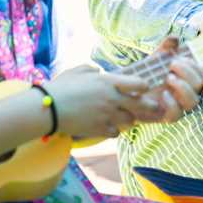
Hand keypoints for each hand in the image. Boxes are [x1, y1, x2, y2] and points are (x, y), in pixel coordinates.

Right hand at [45, 65, 161, 138]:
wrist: (48, 108)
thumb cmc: (62, 86)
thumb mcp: (78, 71)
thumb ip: (92, 70)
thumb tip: (99, 71)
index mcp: (109, 82)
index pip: (139, 84)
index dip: (143, 86)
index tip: (143, 88)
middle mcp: (112, 99)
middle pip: (141, 104)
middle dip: (150, 106)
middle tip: (154, 107)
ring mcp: (107, 115)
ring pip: (131, 120)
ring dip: (129, 118)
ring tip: (123, 115)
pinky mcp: (100, 129)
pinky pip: (116, 132)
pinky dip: (114, 129)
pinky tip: (108, 125)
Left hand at [148, 37, 202, 120]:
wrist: (128, 93)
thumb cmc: (145, 76)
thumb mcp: (155, 59)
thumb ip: (165, 48)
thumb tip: (174, 38)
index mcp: (186, 79)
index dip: (195, 66)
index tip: (179, 58)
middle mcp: (185, 92)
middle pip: (200, 84)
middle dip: (188, 72)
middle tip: (172, 65)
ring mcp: (178, 105)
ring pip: (193, 102)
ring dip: (183, 87)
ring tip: (168, 78)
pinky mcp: (166, 116)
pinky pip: (176, 115)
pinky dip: (172, 104)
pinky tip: (163, 94)